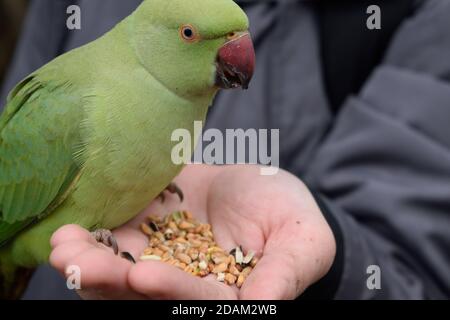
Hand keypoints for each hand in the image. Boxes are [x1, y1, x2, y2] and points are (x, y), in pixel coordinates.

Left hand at [50, 164, 335, 298]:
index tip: (143, 275)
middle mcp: (185, 281)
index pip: (197, 302)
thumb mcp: (301, 243)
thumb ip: (282, 275)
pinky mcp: (149, 225)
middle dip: (110, 281)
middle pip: (143, 294)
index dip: (172, 292)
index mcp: (223, 295)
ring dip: (89, 261)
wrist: (266, 189)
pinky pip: (117, 234)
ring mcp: (162, 254)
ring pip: (120, 269)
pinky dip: (93, 233)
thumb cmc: (293, 218)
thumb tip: (263, 306)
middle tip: (78, 264)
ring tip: (63, 247)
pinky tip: (68, 226)